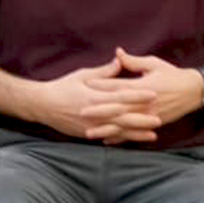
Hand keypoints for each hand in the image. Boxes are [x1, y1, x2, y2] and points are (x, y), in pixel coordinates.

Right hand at [27, 57, 157, 143]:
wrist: (43, 105)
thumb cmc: (62, 87)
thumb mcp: (82, 75)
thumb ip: (103, 72)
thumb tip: (120, 61)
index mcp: (95, 95)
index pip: (121, 95)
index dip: (139, 95)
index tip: (154, 93)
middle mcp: (95, 112)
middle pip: (123, 116)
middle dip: (142, 118)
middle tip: (160, 119)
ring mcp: (91, 125)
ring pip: (118, 130)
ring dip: (136, 132)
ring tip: (153, 134)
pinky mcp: (87, 133)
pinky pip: (108, 137)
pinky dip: (122, 139)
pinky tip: (133, 141)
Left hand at [86, 48, 203, 135]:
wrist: (194, 91)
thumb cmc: (172, 75)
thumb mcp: (153, 64)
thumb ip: (133, 61)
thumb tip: (117, 52)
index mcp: (143, 86)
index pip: (119, 86)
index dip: (102, 85)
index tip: (86, 85)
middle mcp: (145, 103)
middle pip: (118, 108)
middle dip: (99, 111)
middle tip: (81, 112)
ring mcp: (149, 116)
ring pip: (124, 124)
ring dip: (106, 129)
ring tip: (89, 132)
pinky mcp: (153, 124)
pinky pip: (133, 133)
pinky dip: (120, 137)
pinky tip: (107, 140)